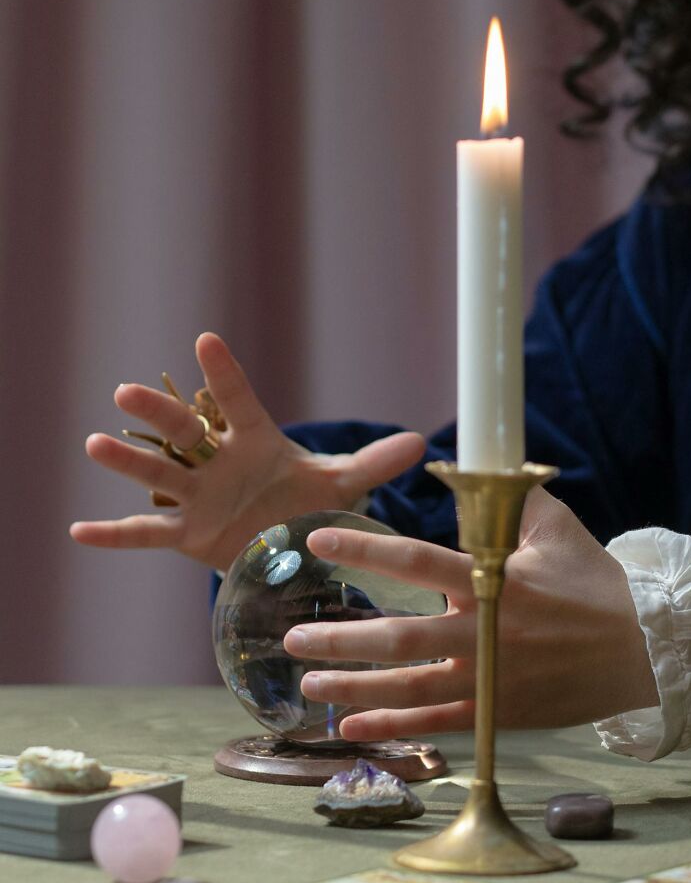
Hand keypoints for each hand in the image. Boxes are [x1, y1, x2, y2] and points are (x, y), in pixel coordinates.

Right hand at [69, 333, 424, 569]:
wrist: (285, 541)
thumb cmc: (307, 502)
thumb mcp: (340, 485)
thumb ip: (373, 464)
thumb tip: (420, 442)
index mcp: (255, 441)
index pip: (239, 401)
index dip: (225, 374)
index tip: (207, 341)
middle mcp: (218, 461)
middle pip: (184, 432)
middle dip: (158, 414)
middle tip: (125, 391)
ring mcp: (198, 496)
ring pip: (158, 475)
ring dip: (128, 461)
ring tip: (96, 444)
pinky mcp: (186, 534)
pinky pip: (145, 534)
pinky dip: (114, 535)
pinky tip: (78, 530)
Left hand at [283, 487, 657, 738]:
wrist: (639, 652)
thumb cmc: (595, 586)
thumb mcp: (558, 530)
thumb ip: (511, 501)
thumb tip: (478, 468)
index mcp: (493, 580)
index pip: (416, 560)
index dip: (364, 548)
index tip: (319, 539)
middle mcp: (483, 633)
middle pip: (400, 638)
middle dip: (342, 639)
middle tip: (294, 636)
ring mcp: (487, 679)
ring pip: (409, 688)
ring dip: (353, 688)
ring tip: (308, 683)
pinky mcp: (495, 712)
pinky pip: (435, 723)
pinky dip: (392, 726)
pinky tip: (351, 728)